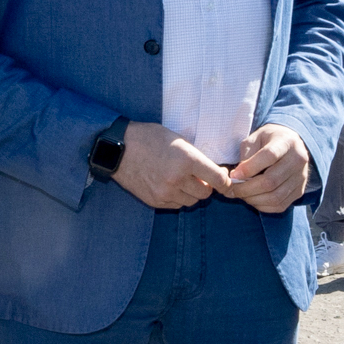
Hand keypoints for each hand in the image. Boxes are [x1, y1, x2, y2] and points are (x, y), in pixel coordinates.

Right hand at [113, 121, 228, 209]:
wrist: (118, 148)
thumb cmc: (149, 138)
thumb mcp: (178, 140)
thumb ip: (197, 157)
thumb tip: (216, 173)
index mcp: (186, 160)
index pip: (217, 180)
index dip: (225, 182)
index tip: (225, 180)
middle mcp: (177, 178)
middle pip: (205, 193)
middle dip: (206, 186)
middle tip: (200, 177)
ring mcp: (165, 192)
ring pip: (191, 201)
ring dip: (191, 192)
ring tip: (182, 180)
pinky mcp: (155, 201)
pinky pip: (176, 205)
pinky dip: (178, 197)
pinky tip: (170, 185)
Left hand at [223, 125, 309, 212]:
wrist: (291, 144)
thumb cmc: (268, 140)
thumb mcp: (255, 137)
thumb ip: (247, 154)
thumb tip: (237, 176)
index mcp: (286, 142)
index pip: (269, 156)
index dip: (249, 168)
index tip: (233, 175)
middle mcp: (298, 160)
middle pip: (271, 181)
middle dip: (247, 189)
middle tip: (232, 190)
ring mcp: (301, 177)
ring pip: (275, 197)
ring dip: (253, 199)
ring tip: (241, 194)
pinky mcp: (300, 191)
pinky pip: (279, 205)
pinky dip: (262, 206)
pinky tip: (253, 199)